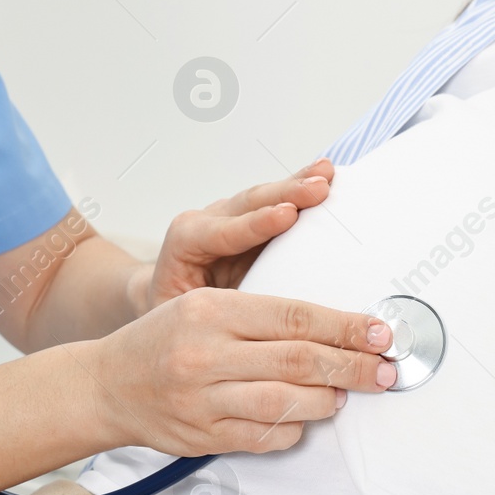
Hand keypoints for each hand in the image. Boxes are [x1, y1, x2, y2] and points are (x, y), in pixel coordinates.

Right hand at [93, 287, 397, 455]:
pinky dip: (294, 429)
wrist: (107, 385)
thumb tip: (334, 329)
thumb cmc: (166, 340)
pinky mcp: (204, 437)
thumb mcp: (206, 306)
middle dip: (352, 366)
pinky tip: (304, 418)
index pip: (294, 316)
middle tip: (385, 369)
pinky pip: (266, 438)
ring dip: (327, 400)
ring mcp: (203, 400)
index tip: (380, 332)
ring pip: (286, 403)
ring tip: (347, 393)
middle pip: (299, 360)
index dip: (345, 326)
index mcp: (211, 311)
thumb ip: (262, 315)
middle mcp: (205, 354)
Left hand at [137, 159, 337, 313]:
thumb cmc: (174, 310)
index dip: (254, 224)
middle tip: (318, 187)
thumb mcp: (184, 314)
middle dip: (285, 194)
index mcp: (186, 243)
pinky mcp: (252, 220)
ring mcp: (232, 217)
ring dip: (298, 185)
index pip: (222, 232)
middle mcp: (209, 222)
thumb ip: (215, 310)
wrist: (168, 298)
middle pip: (248, 204)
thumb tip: (256, 319)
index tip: (286, 215)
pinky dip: (301, 188)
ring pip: (265, 197)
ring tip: (327, 175)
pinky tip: (326, 174)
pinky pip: (278, 201)